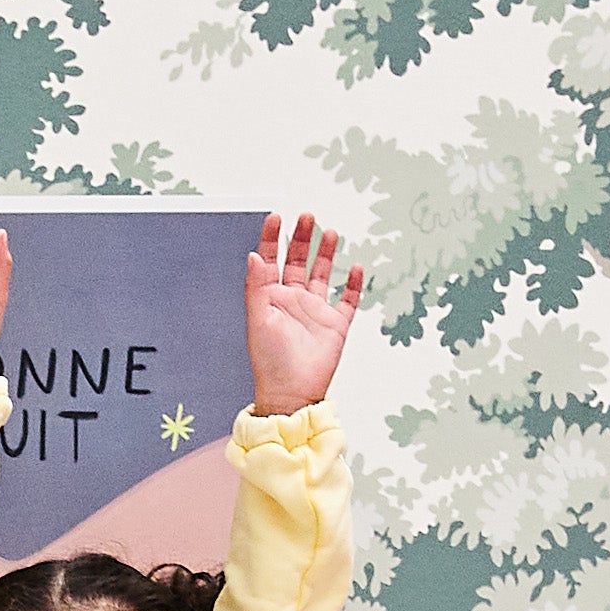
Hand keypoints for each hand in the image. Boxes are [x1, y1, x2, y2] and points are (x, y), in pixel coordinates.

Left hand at [243, 208, 363, 418]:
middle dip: (302, 238)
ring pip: (322, 273)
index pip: (270, 260)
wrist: (292, 393)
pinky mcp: (336, 324)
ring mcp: (315, 310)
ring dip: (326, 253)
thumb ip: (256, 286)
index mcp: (271, 298)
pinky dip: (353, 283)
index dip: (272, 238)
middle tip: (307, 217)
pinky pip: (347, 299)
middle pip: (298, 260)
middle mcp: (293, 300)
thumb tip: (253, 255)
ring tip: (331, 232)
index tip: (276, 218)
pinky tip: (356, 268)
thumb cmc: (270, 363)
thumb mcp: (258, 319)